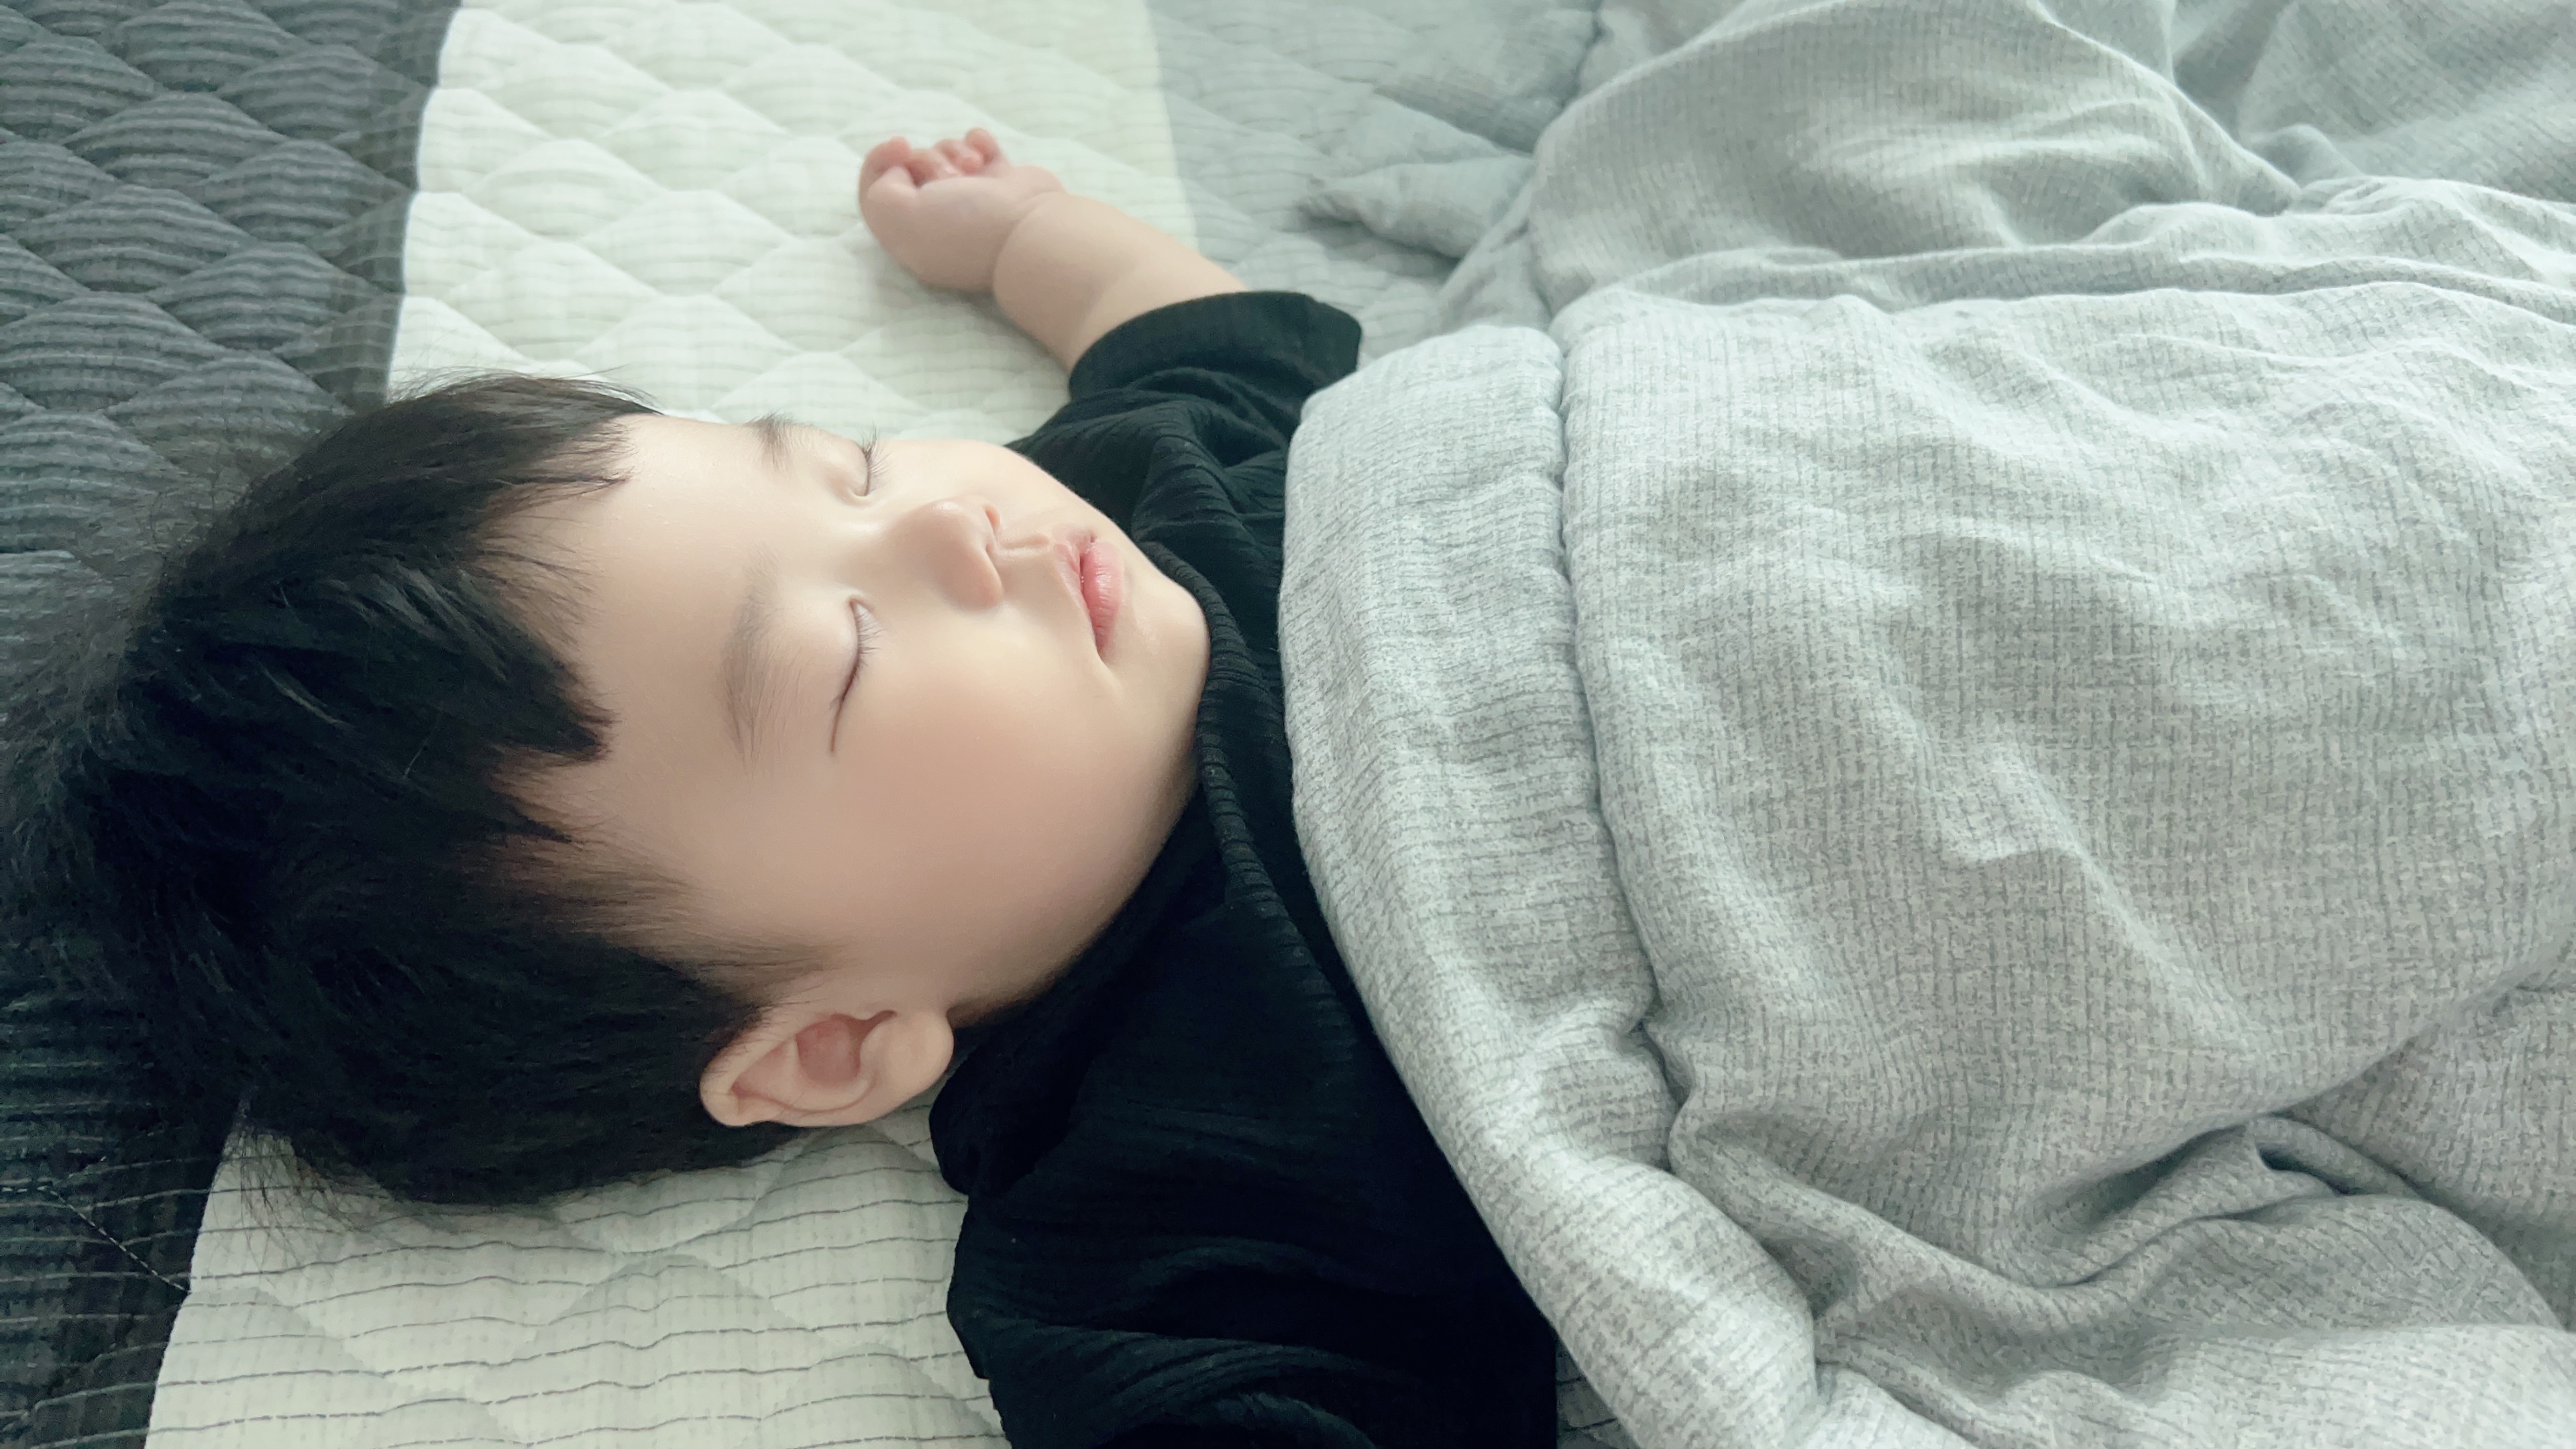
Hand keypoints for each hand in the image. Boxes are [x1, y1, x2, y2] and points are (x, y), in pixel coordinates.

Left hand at [858, 129, 1068, 293]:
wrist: (1032, 231)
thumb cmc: (965, 227)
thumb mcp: (899, 215)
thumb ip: (880, 191)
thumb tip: (902, 173)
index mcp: (909, 236)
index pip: (875, 192)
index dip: (880, 161)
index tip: (900, 146)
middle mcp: (937, 219)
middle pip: (911, 168)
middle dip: (927, 158)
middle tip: (949, 176)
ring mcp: (970, 201)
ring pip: (944, 153)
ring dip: (954, 151)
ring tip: (974, 168)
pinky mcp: (1000, 185)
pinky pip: (977, 147)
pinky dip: (979, 143)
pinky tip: (986, 153)